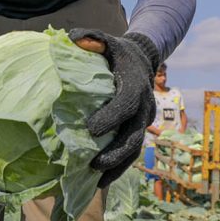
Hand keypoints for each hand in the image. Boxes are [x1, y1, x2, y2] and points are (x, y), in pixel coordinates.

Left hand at [68, 29, 159, 186]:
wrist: (141, 59)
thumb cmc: (116, 52)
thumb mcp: (106, 40)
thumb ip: (91, 37)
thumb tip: (74, 39)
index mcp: (136, 85)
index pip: (127, 104)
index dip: (111, 117)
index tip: (90, 129)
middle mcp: (145, 107)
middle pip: (134, 135)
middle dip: (115, 152)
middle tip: (94, 164)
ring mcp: (144, 122)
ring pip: (135, 150)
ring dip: (117, 167)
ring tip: (96, 181)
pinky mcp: (139, 131)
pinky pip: (131, 154)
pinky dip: (118, 168)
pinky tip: (99, 182)